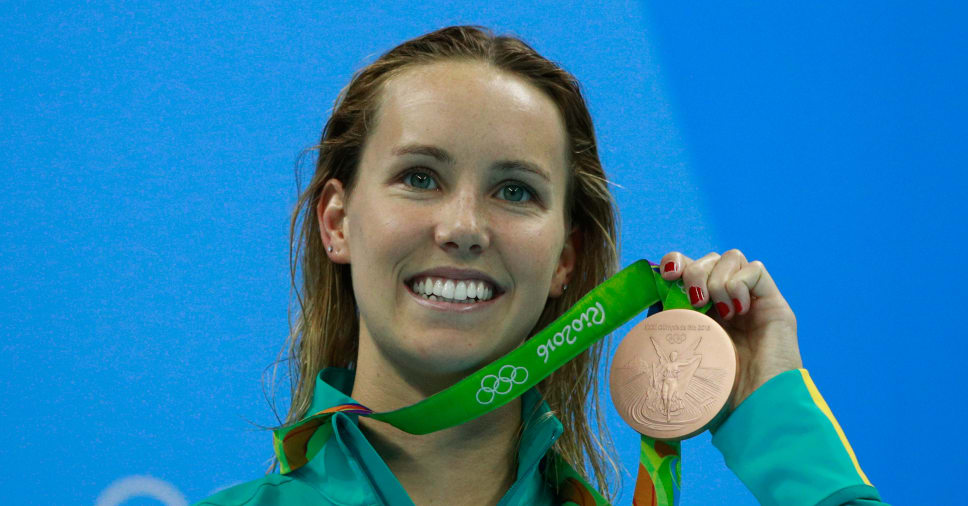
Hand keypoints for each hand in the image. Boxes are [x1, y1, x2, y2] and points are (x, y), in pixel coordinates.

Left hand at [659, 249, 802, 408]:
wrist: (756, 411)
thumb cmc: (720, 399)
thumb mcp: (683, 367)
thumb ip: (667, 349)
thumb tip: (633, 352)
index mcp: (704, 313)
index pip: (689, 267)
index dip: (676, 262)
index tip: (667, 277)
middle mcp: (727, 303)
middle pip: (708, 258)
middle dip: (694, 271)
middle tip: (694, 302)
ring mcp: (752, 302)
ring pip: (731, 257)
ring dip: (715, 278)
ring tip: (717, 310)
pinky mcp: (774, 304)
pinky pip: (756, 269)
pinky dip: (739, 284)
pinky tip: (737, 311)